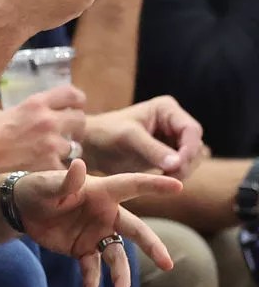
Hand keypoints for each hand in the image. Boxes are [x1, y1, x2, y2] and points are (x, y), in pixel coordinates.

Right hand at [0, 86, 86, 171]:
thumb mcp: (2, 112)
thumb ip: (22, 111)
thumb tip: (27, 116)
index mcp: (35, 103)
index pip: (72, 94)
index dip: (77, 102)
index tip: (74, 108)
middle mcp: (47, 121)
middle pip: (80, 119)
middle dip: (75, 128)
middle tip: (67, 134)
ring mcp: (50, 144)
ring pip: (75, 147)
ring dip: (66, 150)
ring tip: (52, 154)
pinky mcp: (47, 164)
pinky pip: (63, 167)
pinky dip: (56, 169)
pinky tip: (44, 169)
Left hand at [16, 160, 181, 286]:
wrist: (21, 209)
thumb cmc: (38, 189)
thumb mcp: (49, 185)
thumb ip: (66, 181)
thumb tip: (80, 165)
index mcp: (101, 192)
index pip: (132, 186)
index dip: (154, 185)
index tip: (178, 186)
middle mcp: (105, 214)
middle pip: (135, 230)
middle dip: (152, 246)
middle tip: (167, 264)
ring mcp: (96, 234)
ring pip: (117, 257)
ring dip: (120, 277)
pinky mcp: (83, 250)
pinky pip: (92, 269)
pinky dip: (92, 284)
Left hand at [82, 96, 205, 179]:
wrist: (91, 146)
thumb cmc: (106, 133)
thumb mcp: (129, 138)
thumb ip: (153, 149)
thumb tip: (178, 163)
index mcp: (166, 109)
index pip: (191, 130)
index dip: (189, 149)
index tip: (178, 166)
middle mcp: (173, 122)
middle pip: (195, 145)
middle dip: (187, 162)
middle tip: (171, 176)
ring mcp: (172, 138)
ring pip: (192, 158)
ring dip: (183, 170)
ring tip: (163, 177)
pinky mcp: (167, 154)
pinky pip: (182, 166)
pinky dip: (177, 174)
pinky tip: (161, 178)